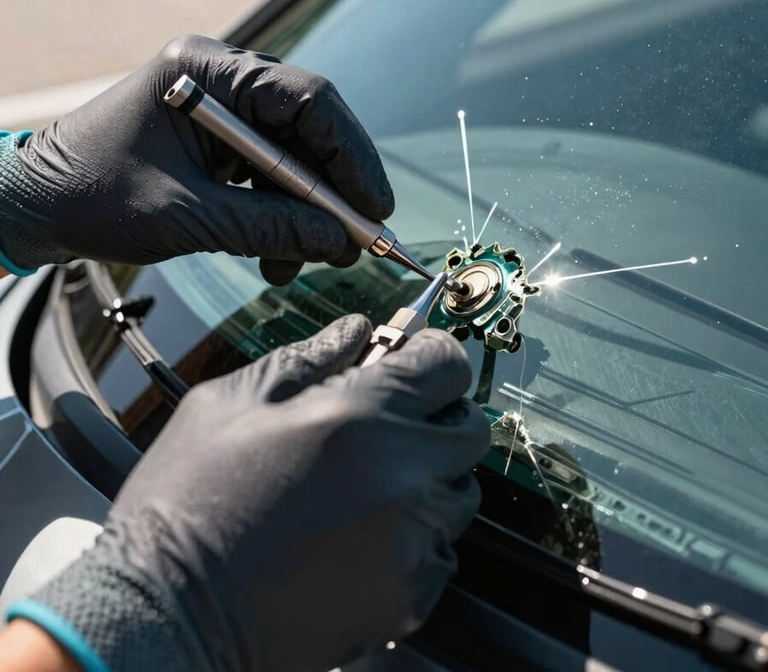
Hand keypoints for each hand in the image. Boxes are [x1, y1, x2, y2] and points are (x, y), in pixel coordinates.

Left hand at [0, 35, 392, 283]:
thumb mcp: (188, 216)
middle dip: (331, 192)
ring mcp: (222, 111)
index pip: (308, 100)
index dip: (351, 155)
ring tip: (304, 262)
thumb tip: (338, 241)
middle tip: (353, 242)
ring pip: (293, 160)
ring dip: (304, 215)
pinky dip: (279, 217)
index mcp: (208, 71)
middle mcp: (222, 80)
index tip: (373, 207)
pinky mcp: (218, 143)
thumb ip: (270, 227)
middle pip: (308, 130)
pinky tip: (277, 256)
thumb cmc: (93, 197)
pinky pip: (269, 176)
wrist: (37, 208)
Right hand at [13, 317, 488, 671]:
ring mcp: (411, 543)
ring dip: (427, 479)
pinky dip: (414, 539)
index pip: (448, 364)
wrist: (163, 616)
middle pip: (470, 429)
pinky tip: (358, 537)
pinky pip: (441, 552)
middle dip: (438, 416)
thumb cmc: (184, 503)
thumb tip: (354, 330)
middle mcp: (401, 477)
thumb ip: (306, 359)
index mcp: (357, 417)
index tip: (413, 361)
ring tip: (364, 487)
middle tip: (388, 423)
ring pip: (459, 493)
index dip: (432, 355)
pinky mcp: (407, 598)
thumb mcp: (228, 404)